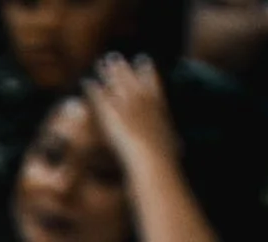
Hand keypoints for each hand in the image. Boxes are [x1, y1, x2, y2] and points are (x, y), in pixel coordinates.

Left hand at [87, 51, 179, 175]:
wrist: (154, 158)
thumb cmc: (163, 160)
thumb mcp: (172, 147)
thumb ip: (172, 143)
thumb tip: (180, 150)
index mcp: (158, 106)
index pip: (153, 83)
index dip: (146, 71)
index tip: (143, 59)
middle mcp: (144, 102)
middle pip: (132, 80)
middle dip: (123, 69)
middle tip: (115, 57)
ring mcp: (129, 107)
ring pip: (117, 84)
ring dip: (109, 72)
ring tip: (102, 62)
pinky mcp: (115, 116)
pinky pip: (102, 100)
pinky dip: (94, 91)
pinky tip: (87, 83)